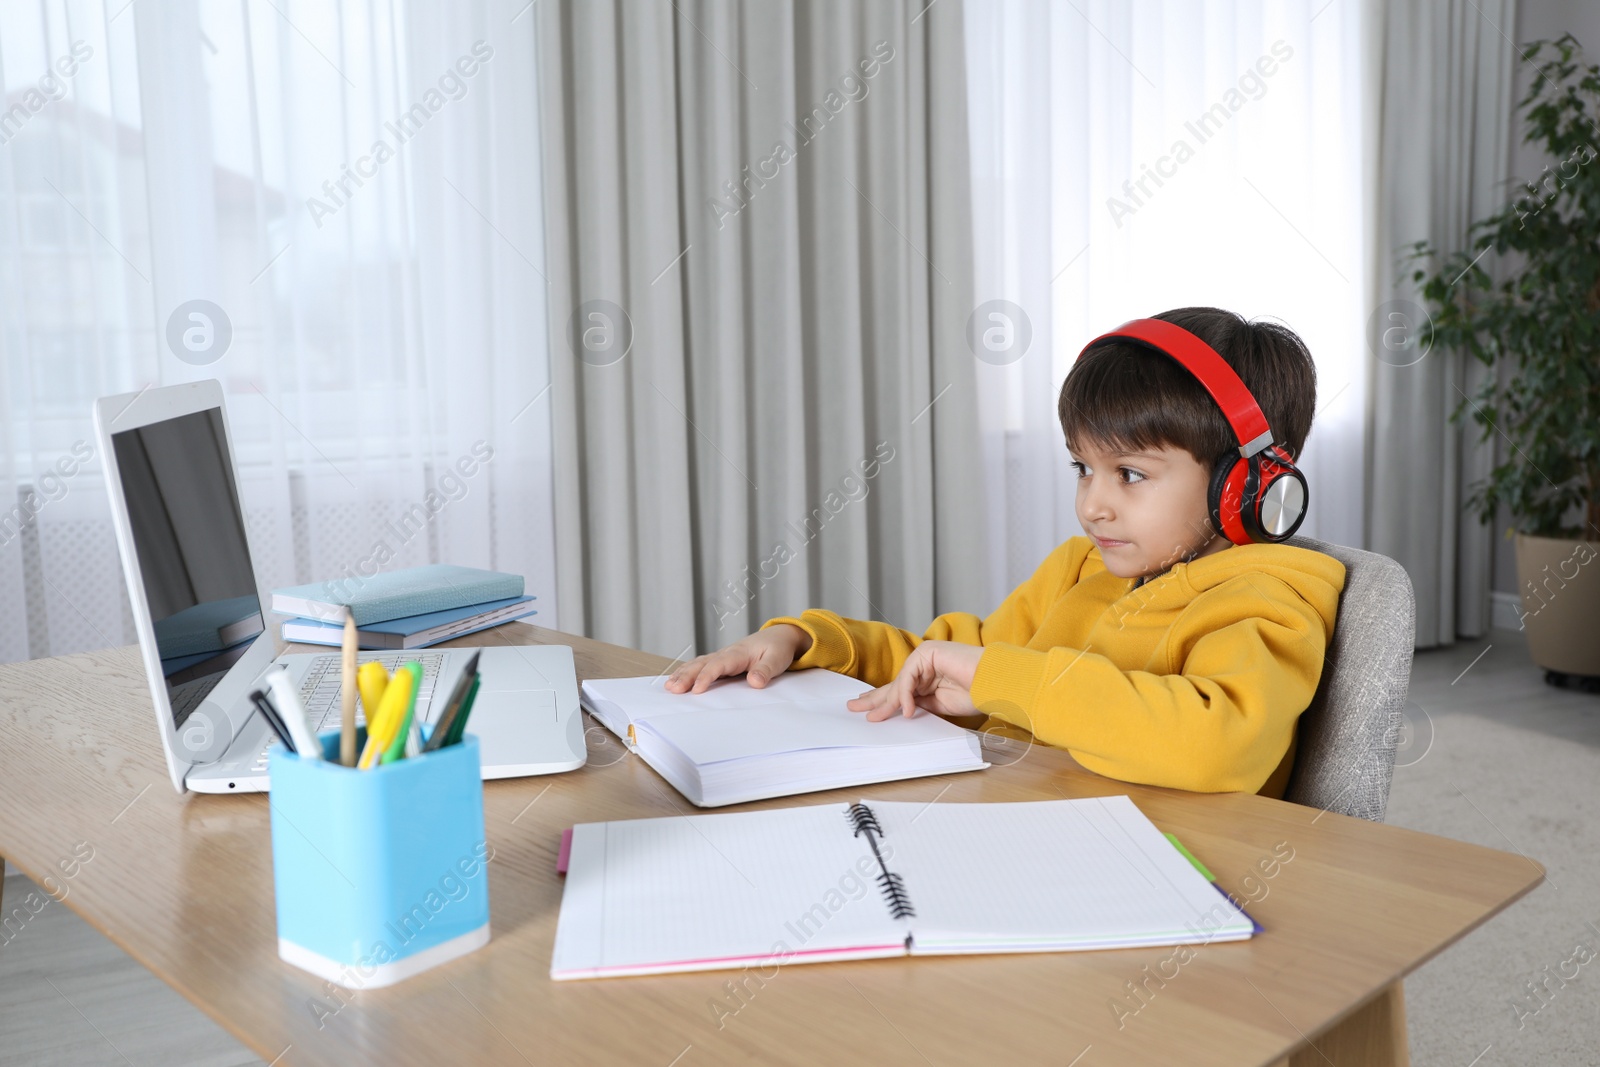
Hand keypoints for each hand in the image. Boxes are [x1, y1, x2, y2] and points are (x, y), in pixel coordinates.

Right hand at [664, 625, 812, 693]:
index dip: (707, 677)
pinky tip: (676, 680)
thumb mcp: (777, 659)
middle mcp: (726, 653)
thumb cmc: (778, 648)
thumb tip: (754, 682)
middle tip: (673, 689)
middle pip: (702, 664)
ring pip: (698, 664)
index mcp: (738, 653)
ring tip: (669, 687)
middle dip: (686, 676)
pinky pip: (701, 666)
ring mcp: (722, 657)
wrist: (780, 636)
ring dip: (682, 674)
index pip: (718, 664)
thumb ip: (765, 670)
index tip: (696, 690)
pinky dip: (687, 672)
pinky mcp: (722, 662)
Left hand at [846, 641, 982, 720]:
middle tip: (853, 706)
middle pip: (894, 684)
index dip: (883, 701)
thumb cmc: (976, 693)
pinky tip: (906, 711)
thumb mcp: (940, 705)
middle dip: (874, 698)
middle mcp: (925, 664)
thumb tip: (899, 711)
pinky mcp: (928, 652)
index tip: (868, 712)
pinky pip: (909, 679)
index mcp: (928, 677)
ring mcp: (926, 656)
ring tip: (874, 717)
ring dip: (887, 703)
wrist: (996, 683)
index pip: (901, 691)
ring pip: (899, 683)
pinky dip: (906, 696)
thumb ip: (919, 704)